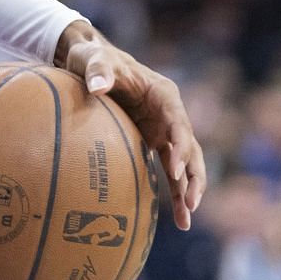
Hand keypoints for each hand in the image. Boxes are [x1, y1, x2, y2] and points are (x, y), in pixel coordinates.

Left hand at [56, 20, 205, 229]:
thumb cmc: (91, 59)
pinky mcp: (152, 141)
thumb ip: (97, 70)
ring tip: (186, 220)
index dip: (180, 147)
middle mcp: (169, 114)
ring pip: (184, 164)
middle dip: (193, 176)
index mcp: (163, 95)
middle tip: (190, 203)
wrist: (87, 63)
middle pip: (190, 148)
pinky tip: (177, 219)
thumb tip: (97, 86)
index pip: (179, 124)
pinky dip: (174, 192)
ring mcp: (163, 130)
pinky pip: (167, 169)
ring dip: (188, 191)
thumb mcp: (93, 59)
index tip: (174, 170)